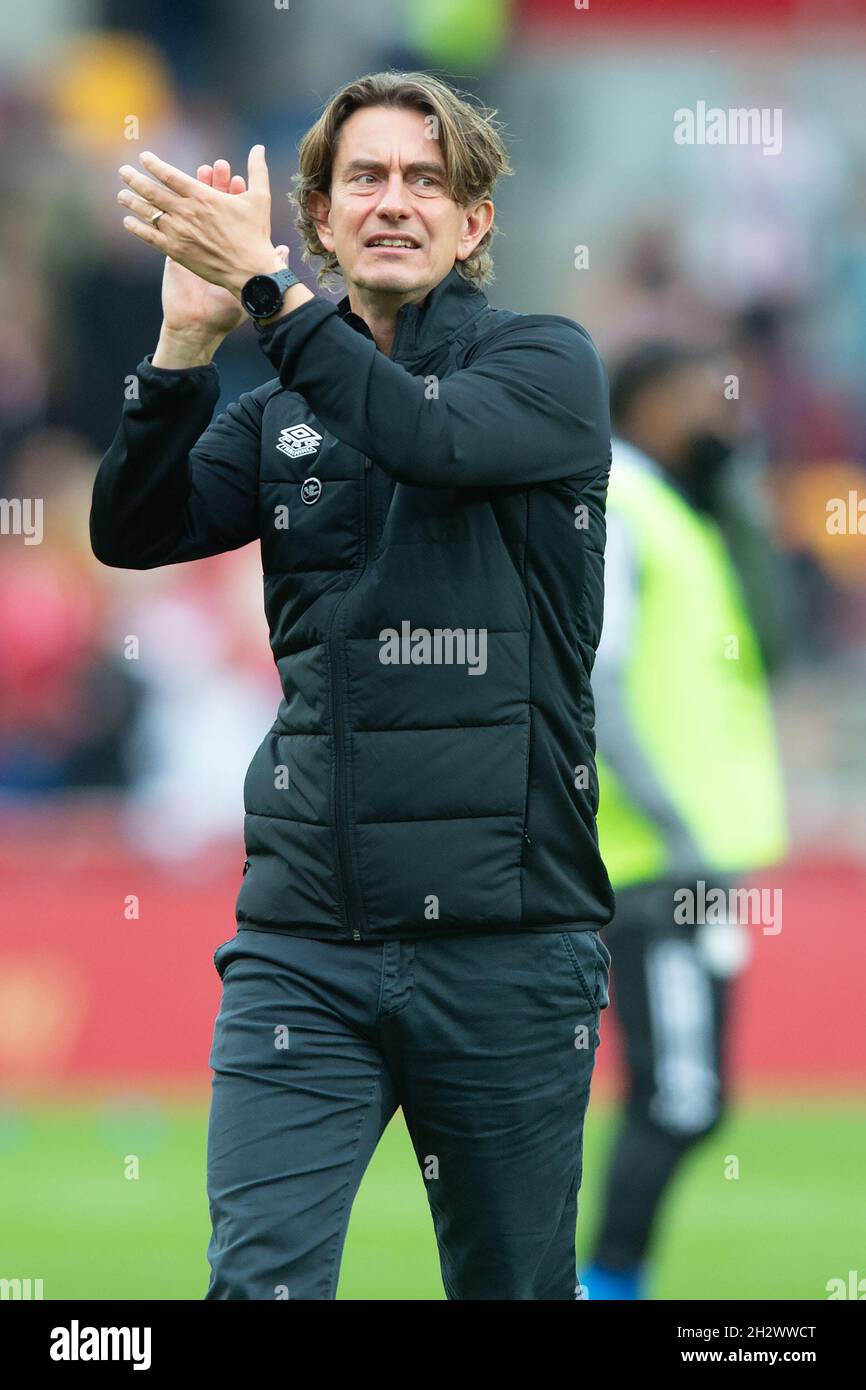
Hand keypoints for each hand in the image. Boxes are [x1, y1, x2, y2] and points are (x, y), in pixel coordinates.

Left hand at [118, 145, 280, 299]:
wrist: (250, 272)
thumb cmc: (256, 235)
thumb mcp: (260, 198)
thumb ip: (256, 170)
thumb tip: (259, 147)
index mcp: (202, 196)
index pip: (169, 175)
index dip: (153, 165)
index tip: (143, 157)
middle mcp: (186, 212)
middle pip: (152, 192)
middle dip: (135, 180)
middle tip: (123, 172)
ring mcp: (179, 232)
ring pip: (148, 213)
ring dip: (132, 202)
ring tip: (121, 195)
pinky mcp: (176, 251)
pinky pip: (151, 237)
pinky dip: (138, 229)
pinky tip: (128, 222)